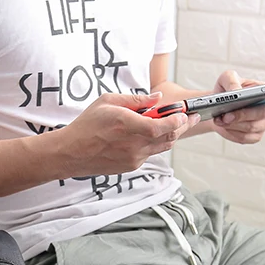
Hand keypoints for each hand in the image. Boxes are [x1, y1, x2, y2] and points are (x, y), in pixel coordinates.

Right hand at [58, 91, 199, 176]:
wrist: (72, 153)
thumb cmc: (87, 125)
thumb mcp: (108, 102)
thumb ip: (136, 100)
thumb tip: (157, 98)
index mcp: (128, 125)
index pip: (163, 126)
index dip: (179, 120)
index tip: (185, 113)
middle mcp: (134, 144)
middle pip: (169, 137)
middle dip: (183, 127)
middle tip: (192, 118)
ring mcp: (134, 158)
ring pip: (162, 147)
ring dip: (171, 135)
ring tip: (176, 124)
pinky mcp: (132, 166)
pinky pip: (150, 153)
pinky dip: (155, 143)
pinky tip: (151, 134)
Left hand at [212, 70, 264, 144]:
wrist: (217, 107)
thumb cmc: (226, 90)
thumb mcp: (226, 79)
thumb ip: (232, 81)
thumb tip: (237, 92)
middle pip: (262, 114)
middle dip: (243, 115)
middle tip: (226, 115)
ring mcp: (263, 124)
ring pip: (251, 128)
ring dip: (233, 125)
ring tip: (219, 119)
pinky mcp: (254, 136)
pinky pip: (244, 138)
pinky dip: (231, 133)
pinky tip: (223, 127)